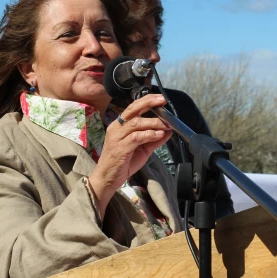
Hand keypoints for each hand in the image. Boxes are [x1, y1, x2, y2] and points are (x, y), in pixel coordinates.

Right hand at [88, 94, 172, 211]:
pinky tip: (159, 135)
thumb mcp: (143, 149)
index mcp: (120, 125)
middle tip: (163, 102)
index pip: (133, 108)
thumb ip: (154, 139)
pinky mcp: (120, 148)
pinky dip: (149, 134)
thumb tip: (169, 131)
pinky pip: (136, 137)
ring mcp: (117, 137)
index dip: (147, 101)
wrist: (108, 179)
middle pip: (132, 110)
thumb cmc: (123, 163)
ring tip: (166, 124)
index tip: (160, 98)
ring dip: (153, 122)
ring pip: (136, 123)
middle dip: (149, 103)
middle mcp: (116, 128)